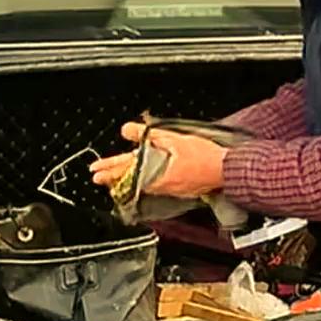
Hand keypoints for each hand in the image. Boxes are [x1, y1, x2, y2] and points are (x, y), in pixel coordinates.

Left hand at [91, 122, 228, 197]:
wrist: (224, 171)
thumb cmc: (203, 155)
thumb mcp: (172, 138)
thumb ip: (147, 134)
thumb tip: (126, 130)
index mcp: (155, 169)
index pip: (126, 168)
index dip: (109, 167)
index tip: (95, 169)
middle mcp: (158, 183)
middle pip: (130, 179)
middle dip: (113, 177)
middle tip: (97, 177)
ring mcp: (167, 188)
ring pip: (140, 184)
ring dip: (125, 181)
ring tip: (113, 180)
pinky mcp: (176, 189)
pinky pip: (153, 187)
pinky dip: (143, 183)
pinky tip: (140, 182)